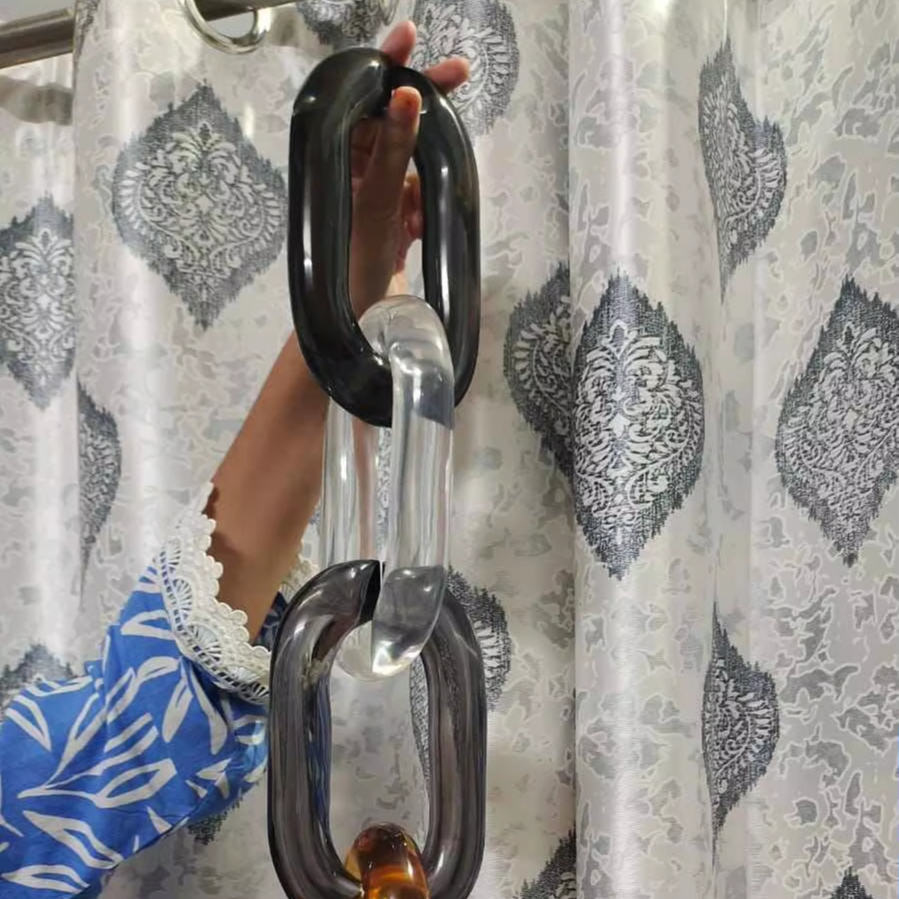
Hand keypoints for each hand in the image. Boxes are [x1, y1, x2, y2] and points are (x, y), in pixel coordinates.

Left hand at [349, 21, 469, 314]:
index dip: (386, 68)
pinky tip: (416, 232)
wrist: (359, 324)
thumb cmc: (353, 265)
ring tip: (414, 216)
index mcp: (336, 157)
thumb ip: (394, 148)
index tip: (409, 38)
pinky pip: (419, 193)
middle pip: (393, 121)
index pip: (363, 100)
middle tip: (459, 75)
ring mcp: (377, 192)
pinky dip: (423, 208)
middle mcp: (355, 168)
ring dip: (422, 181)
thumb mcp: (375, 202)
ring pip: (412, 160)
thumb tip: (408, 94)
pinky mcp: (395, 217)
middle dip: (424, 111)